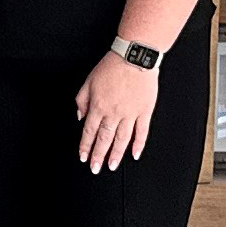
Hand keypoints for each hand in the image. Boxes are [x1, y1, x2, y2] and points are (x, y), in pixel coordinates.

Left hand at [74, 53, 160, 173]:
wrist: (134, 58)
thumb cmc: (111, 67)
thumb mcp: (88, 82)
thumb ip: (82, 101)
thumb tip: (80, 117)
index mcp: (98, 106)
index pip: (89, 131)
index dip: (85, 146)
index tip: (83, 156)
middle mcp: (113, 113)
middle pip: (104, 139)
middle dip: (99, 155)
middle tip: (95, 168)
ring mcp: (130, 114)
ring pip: (122, 139)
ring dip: (116, 154)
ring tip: (112, 166)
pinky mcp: (145, 111)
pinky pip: (142, 132)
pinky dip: (138, 145)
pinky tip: (135, 154)